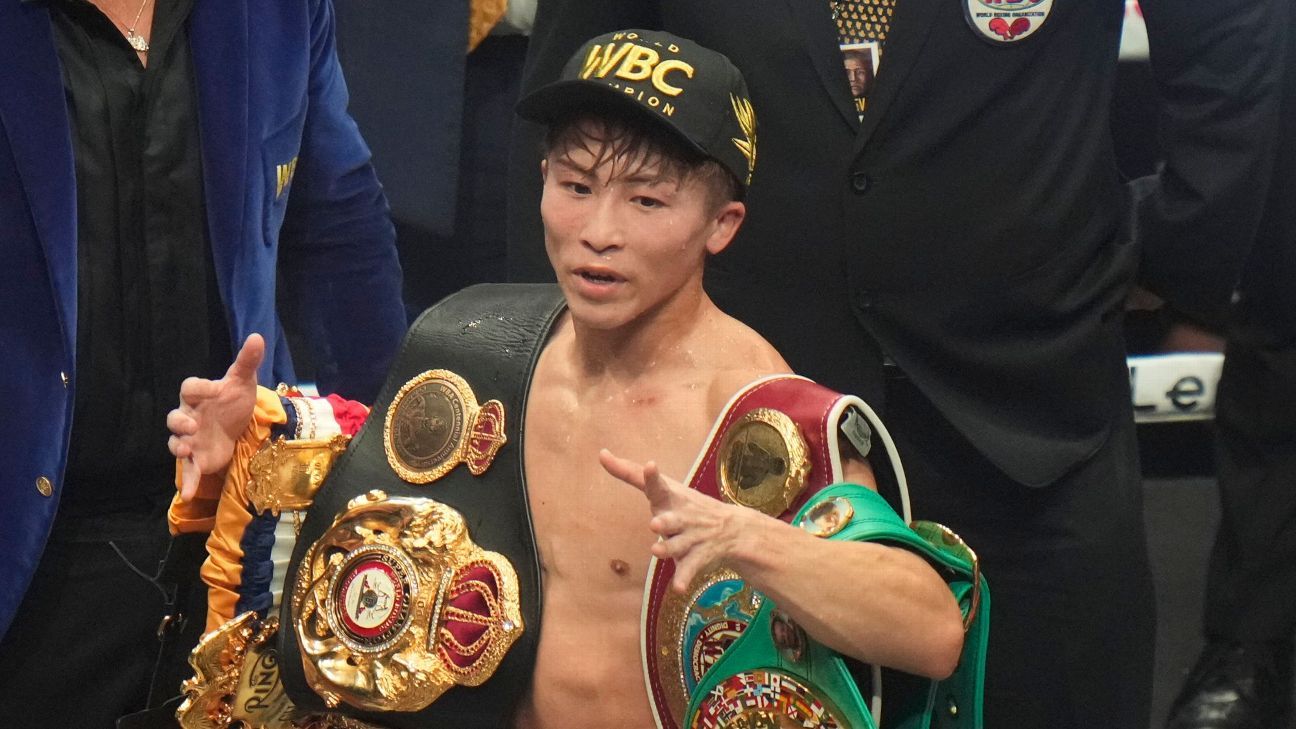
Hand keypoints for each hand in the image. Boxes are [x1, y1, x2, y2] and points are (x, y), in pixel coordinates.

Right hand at [167, 334, 264, 500]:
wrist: (238, 425)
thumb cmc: (235, 401)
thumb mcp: (244, 382)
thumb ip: (248, 361)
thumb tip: (257, 336)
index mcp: (199, 395)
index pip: (190, 387)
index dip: (200, 387)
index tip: (214, 388)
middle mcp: (189, 416)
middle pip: (173, 417)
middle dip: (179, 422)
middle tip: (193, 425)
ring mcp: (190, 439)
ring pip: (175, 442)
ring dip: (178, 447)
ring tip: (187, 451)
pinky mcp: (196, 459)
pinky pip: (187, 470)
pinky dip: (186, 481)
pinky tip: (187, 493)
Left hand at [599, 448, 755, 592]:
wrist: (732, 528)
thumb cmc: (684, 505)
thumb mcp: (663, 487)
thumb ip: (629, 473)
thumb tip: (601, 453)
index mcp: (671, 498)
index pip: (659, 486)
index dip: (653, 477)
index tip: (650, 466)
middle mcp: (682, 516)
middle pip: (672, 519)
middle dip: (664, 522)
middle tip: (654, 524)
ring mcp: (691, 537)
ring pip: (678, 546)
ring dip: (668, 549)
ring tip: (655, 551)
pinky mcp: (697, 557)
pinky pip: (689, 569)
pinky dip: (684, 578)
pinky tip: (678, 587)